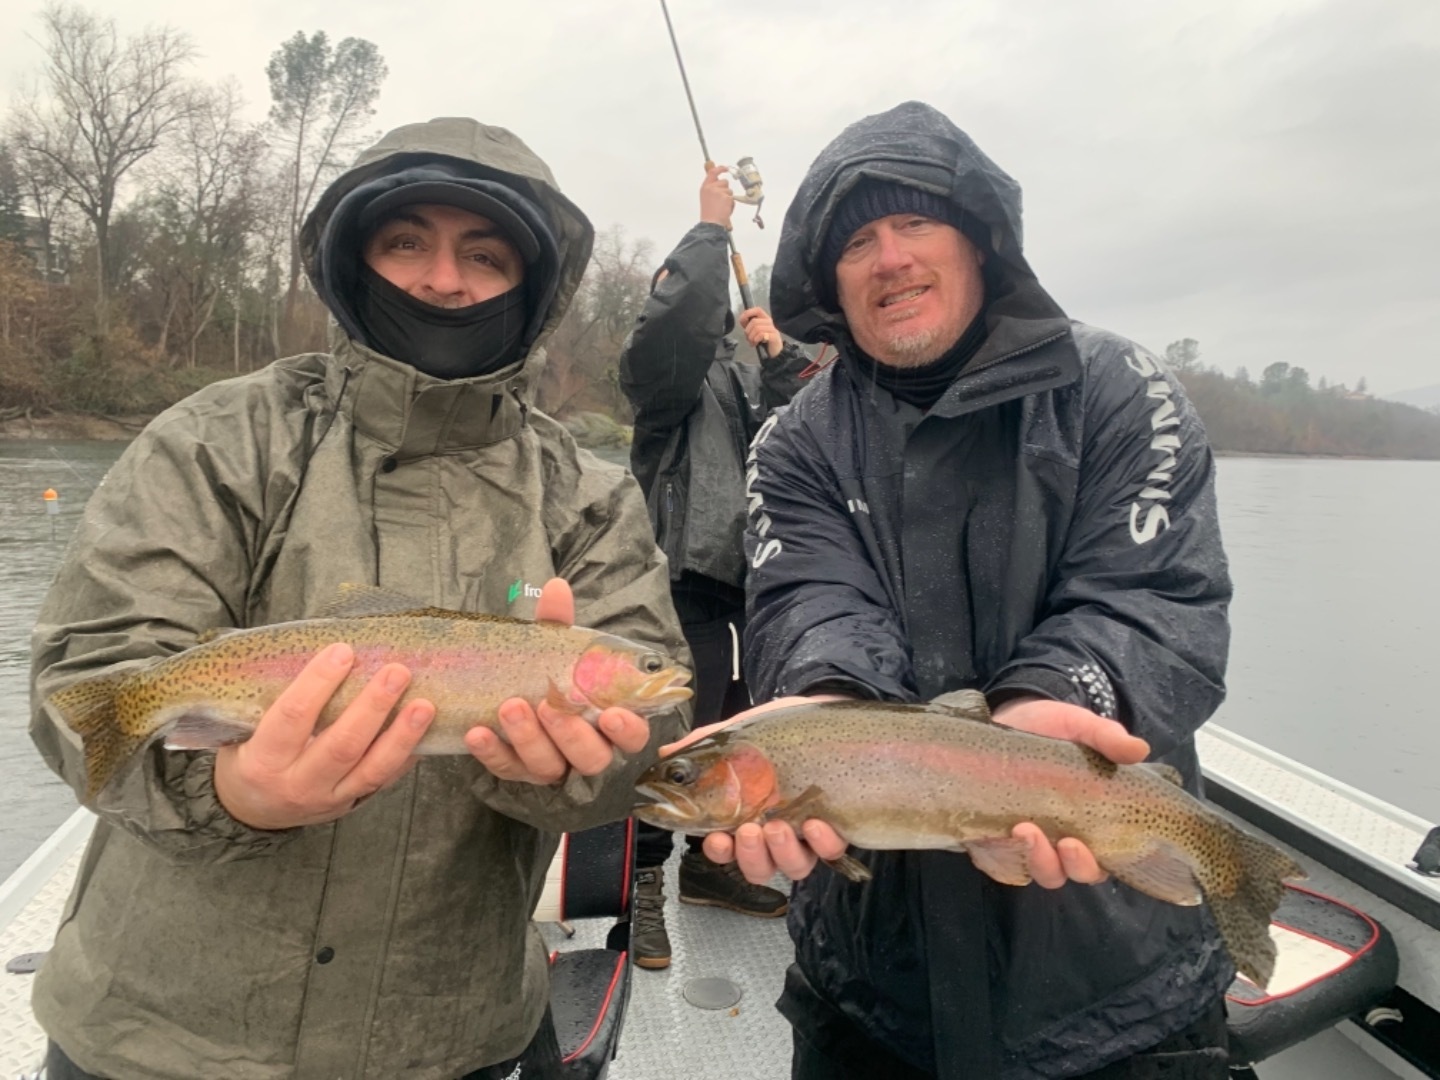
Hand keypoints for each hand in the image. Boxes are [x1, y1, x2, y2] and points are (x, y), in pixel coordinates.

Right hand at [215, 643, 435, 829]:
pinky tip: (425, 732)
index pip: (293, 717)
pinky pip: (383, 781)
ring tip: (424, 705)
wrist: (251, 810)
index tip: (343, 652)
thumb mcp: (242, 730)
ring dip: (401, 735)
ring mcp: (327, 799)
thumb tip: (316, 647)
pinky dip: (406, 756)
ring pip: (371, 769)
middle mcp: (296, 784)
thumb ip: (272, 698)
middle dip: (372, 706)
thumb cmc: (248, 755)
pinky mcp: (350, 804)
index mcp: (262, 760)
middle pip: (341, 745)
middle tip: (397, 672)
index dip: (318, 683)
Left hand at [466, 578, 651, 783]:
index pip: (634, 737)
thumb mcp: (556, 650)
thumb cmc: (552, 675)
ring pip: (548, 765)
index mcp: (610, 724)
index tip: (612, 714)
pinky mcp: (517, 771)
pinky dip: (492, 753)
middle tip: (548, 705)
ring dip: (528, 739)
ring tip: (509, 707)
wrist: (511, 698)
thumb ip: (558, 624)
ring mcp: (552, 765)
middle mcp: (586, 751)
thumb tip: (556, 587)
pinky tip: (476, 733)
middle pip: (590, 758)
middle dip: (569, 733)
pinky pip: (506, 768)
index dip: (627, 731)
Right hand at [662, 694, 851, 883]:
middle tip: (747, 831)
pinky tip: (817, 823)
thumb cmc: (778, 730)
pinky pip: (829, 851)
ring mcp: (805, 835)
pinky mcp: (835, 829)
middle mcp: (773, 833)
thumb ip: (703, 746)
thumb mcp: (739, 733)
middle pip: (758, 866)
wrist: (822, 711)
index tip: (717, 839)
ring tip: (778, 826)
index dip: (719, 852)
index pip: (725, 847)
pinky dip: (822, 844)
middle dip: (750, 855)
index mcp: (745, 816)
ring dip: (782, 853)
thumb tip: (665, 752)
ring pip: (791, 867)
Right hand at [699, 162, 734, 228]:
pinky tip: (725, 209)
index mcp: (705, 187)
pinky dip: (731, 205)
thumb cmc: (709, 214)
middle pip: (724, 182)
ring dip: (728, 198)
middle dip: (725, 190)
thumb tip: (718, 179)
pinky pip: (732, 198)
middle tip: (720, 201)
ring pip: (729, 190)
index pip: (712, 172)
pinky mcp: (726, 197)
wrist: (711, 223)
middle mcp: (711, 187)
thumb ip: (712, 188)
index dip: (720, 168)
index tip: (725, 168)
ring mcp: (718, 192)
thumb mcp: (707, 197)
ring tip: (722, 206)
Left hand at [739, 307, 781, 353]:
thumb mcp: (754, 331)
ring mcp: (773, 329)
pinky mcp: (774, 337)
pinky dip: (756, 340)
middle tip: (748, 338)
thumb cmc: (763, 341)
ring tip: (752, 342)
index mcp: (765, 318)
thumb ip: (748, 324)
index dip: (748, 313)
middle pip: (754, 321)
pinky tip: (756, 344)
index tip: (743, 321)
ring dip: (751, 337)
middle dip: (747, 331)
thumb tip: (742, 319)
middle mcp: (769, 322)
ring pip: (757, 328)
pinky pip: (761, 335)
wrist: (774, 352)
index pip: (757, 310)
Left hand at [991, 696, 1149, 886]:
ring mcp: (1027, 841)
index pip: (1104, 859)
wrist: (1003, 719)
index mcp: (1090, 820)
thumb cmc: (1048, 729)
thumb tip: (1139, 749)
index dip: (1098, 862)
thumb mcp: (1078, 726)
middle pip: (1073, 871)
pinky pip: (999, 863)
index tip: (1089, 845)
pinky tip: (997, 837)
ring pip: (1038, 871)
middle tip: (1065, 842)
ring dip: (1037, 859)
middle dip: (1073, 865)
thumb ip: (1106, 737)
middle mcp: (1061, 838)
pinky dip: (1000, 857)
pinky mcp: (994, 839)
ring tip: (1024, 830)